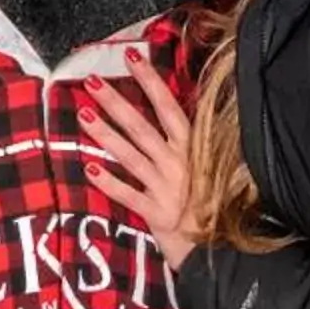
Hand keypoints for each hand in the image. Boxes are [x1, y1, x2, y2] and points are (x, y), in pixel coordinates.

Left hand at [80, 46, 200, 270]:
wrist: (227, 250)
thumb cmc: (221, 206)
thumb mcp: (215, 167)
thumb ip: (197, 144)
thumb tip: (186, 112)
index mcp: (194, 148)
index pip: (169, 107)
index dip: (150, 82)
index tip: (132, 57)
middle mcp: (179, 163)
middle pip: (142, 126)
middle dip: (116, 102)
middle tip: (91, 81)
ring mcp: (166, 188)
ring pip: (131, 156)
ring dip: (106, 134)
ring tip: (83, 114)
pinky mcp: (157, 213)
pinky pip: (129, 195)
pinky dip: (109, 183)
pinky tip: (89, 168)